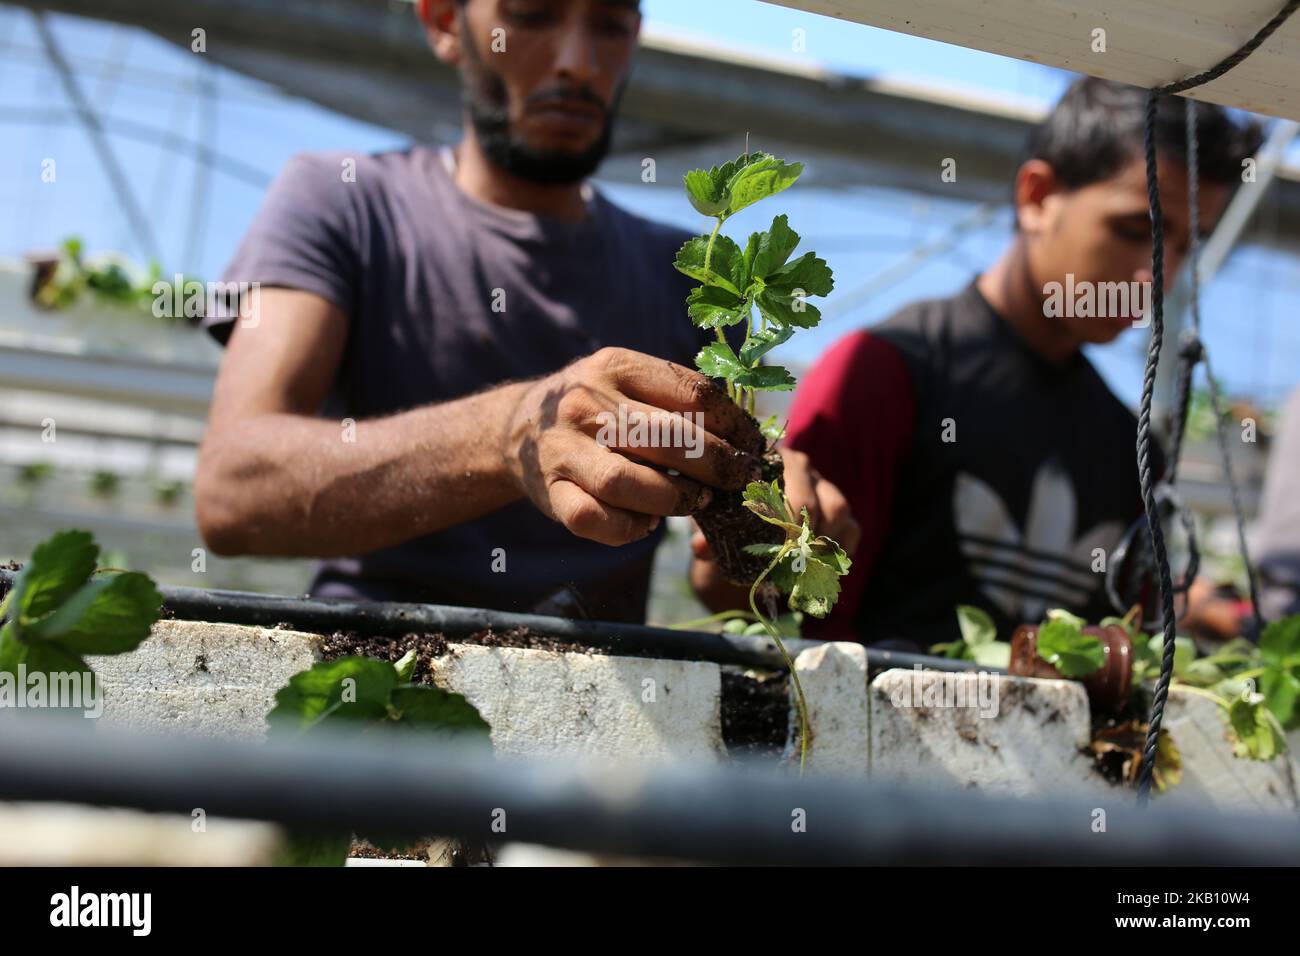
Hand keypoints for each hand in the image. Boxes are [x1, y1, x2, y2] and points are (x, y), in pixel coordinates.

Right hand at [506, 347, 765, 545]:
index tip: (752, 444)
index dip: (733, 424)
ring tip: (697, 501)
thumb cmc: (596, 408)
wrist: (518, 427)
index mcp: (616, 366)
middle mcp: (586, 403)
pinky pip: (594, 520)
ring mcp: (563, 449)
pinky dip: (630, 528)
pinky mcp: (550, 492)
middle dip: (716, 466)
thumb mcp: (628, 380)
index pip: (692, 394)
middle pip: (667, 439)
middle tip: (739, 480)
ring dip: (674, 500)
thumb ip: (675, 397)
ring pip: (625, 482)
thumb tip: (744, 437)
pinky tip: (647, 524)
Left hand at [690, 445, 860, 558]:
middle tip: (784, 564)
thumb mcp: (713, 523)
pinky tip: (816, 568)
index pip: (779, 480)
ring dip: (819, 543)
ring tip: (798, 568)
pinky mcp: (839, 510)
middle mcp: (799, 467)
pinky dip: (838, 551)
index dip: (778, 517)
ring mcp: (824, 486)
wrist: (746, 529)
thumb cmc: (727, 518)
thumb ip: (706, 533)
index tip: (772, 546)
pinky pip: (852, 528)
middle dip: (799, 538)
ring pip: (837, 509)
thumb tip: (701, 549)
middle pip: (812, 499)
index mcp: (765, 460)